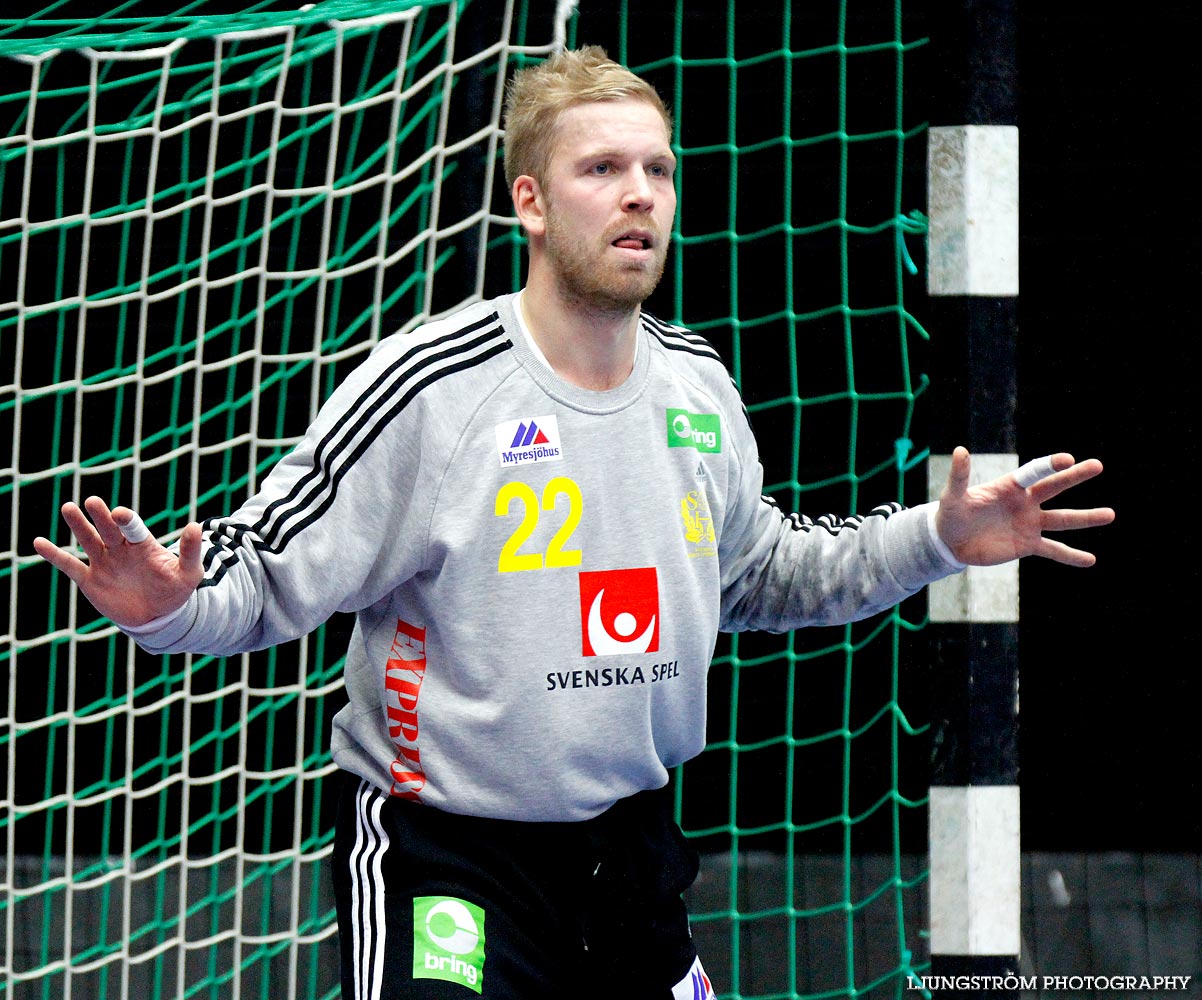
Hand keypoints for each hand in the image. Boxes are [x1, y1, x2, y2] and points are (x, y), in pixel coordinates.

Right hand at [33, 497, 203, 627]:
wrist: (158, 616)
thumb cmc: (175, 590)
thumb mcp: (188, 573)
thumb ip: (190, 551)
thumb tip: (196, 526)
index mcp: (143, 544)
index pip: (133, 528)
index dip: (127, 520)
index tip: (120, 513)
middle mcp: (121, 548)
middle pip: (108, 529)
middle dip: (100, 516)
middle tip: (92, 501)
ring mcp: (104, 562)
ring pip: (88, 540)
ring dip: (78, 526)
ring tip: (68, 507)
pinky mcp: (90, 580)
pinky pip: (70, 566)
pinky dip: (55, 555)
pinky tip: (39, 543)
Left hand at [935, 447, 1114, 566]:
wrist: (950, 541)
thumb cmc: (951, 513)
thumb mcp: (953, 495)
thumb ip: (960, 475)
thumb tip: (960, 450)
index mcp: (1009, 486)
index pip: (1033, 473)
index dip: (1049, 466)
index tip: (1068, 459)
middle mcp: (1025, 502)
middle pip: (1054, 488)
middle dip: (1075, 477)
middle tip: (1098, 465)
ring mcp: (1029, 524)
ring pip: (1062, 520)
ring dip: (1086, 518)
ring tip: (1110, 515)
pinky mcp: (1027, 545)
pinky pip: (1053, 550)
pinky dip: (1071, 556)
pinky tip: (1091, 560)